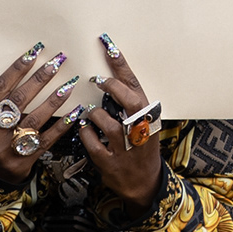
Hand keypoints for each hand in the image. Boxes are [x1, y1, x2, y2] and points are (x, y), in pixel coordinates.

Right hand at [0, 42, 73, 181]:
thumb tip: (25, 74)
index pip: (0, 88)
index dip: (17, 69)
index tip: (34, 53)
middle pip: (19, 100)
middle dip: (40, 79)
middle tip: (56, 62)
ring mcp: (8, 149)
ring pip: (35, 119)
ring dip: (54, 100)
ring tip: (69, 85)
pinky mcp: (23, 162)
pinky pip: (46, 140)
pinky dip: (61, 126)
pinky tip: (74, 113)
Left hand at [68, 36, 165, 203]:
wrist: (145, 184)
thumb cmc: (140, 149)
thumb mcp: (143, 125)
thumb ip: (127, 106)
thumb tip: (106, 80)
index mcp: (149, 118)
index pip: (136, 86)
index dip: (122, 66)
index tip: (109, 46)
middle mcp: (141, 132)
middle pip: (131, 102)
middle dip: (112, 87)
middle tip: (97, 80)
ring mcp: (127, 149)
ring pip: (109, 124)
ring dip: (95, 115)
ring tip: (90, 113)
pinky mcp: (112, 164)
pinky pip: (93, 144)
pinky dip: (85, 134)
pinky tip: (83, 129)